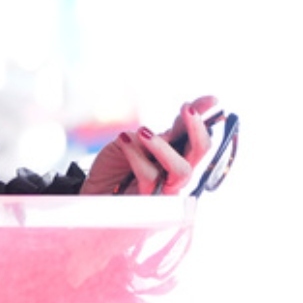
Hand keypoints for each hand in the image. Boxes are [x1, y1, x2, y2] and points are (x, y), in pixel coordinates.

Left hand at [79, 95, 218, 195]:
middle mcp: (175, 171)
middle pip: (200, 153)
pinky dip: (136, 155)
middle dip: (197, 129)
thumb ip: (151, 136)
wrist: (90, 193)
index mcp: (173, 153)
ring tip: (142, 131)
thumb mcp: (129, 143)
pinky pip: (150, 177)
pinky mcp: (152, 202)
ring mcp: (167, 188)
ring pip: (181, 169)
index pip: (193, 133)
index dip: (203, 116)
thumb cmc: (111, 169)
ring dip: (162, 146)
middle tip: (187, 110)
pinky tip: (122, 140)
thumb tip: (174, 128)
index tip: (212, 100)